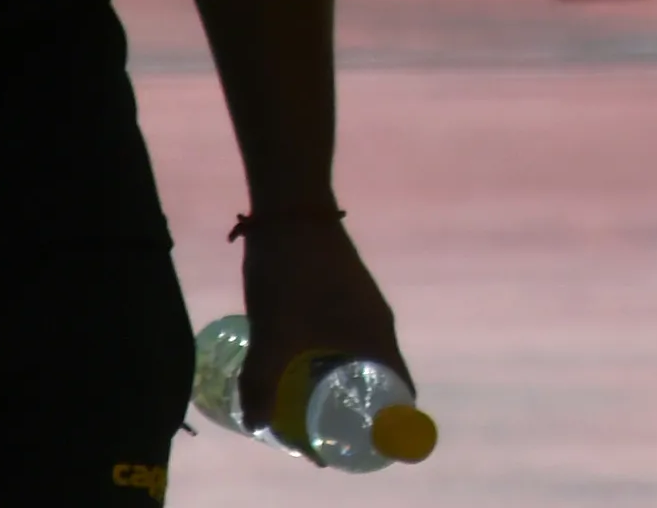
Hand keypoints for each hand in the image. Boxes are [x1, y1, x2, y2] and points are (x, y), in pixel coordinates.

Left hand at [240, 214, 407, 441]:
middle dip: (355, 412)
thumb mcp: (273, 334)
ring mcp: (362, 308)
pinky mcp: (345, 297)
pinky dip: (330, 364)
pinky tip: (298, 367)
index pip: (400, 392)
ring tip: (305, 406)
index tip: (356, 445)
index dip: (386, 426)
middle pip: (380, 380)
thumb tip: (256, 424)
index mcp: (375, 337)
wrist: (292, 211)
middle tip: (322, 434)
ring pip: (360, 361)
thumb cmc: (292, 275)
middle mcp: (378, 325)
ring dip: (339, 387)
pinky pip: (347, 344)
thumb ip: (262, 382)